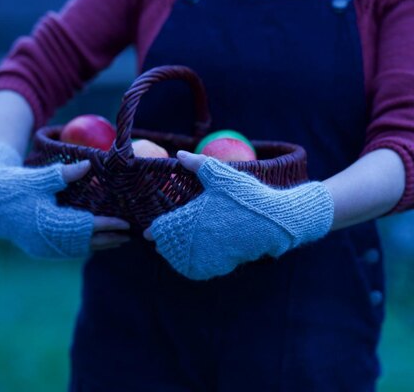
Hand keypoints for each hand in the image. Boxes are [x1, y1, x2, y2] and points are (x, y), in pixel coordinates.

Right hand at [0, 142, 129, 258]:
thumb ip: (65, 174)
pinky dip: (84, 247)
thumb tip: (89, 165)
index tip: (126, 224)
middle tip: (128, 236)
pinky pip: (68, 251)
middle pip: (87, 243)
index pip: (88, 226)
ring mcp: (44, 248)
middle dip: (109, 240)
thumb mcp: (39, 179)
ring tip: (117, 241)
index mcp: (50, 223)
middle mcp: (49, 240)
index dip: (109, 225)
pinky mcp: (40, 250)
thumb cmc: (15, 189)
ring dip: (99, 246)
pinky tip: (94, 243)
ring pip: (78, 250)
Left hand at [144, 151, 333, 279]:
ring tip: (174, 250)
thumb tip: (179, 154)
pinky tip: (195, 257)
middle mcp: (196, 240)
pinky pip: (200, 270)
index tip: (150, 232)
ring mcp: (209, 254)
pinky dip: (193, 265)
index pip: (161, 230)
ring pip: (181, 262)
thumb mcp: (220, 175)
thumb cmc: (245, 195)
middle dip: (164, 244)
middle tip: (161, 240)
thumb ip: (197, 164)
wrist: (273, 219)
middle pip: (167, 249)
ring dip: (176, 256)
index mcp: (190, 218)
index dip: (154, 231)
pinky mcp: (223, 264)